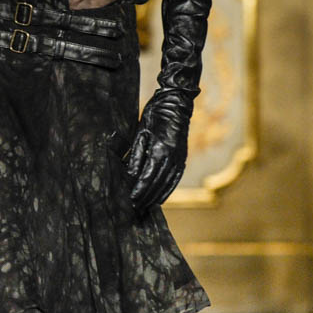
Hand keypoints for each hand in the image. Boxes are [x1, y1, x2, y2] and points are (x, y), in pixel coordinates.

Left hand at [125, 90, 189, 212]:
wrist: (176, 104)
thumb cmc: (155, 116)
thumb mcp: (141, 133)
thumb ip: (136, 155)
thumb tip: (130, 175)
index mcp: (160, 150)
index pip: (147, 177)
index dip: (139, 190)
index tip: (131, 200)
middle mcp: (172, 157)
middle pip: (157, 184)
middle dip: (146, 197)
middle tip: (135, 207)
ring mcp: (180, 158)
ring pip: (167, 184)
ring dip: (156, 197)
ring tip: (146, 206)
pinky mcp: (183, 158)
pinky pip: (175, 179)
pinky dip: (168, 189)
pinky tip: (161, 197)